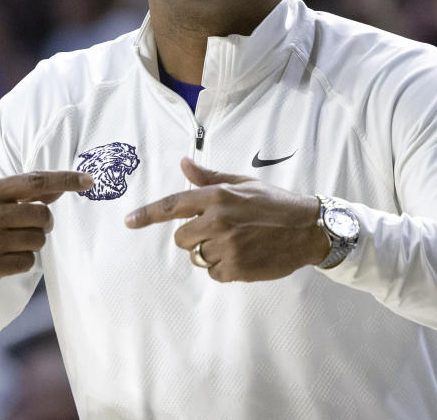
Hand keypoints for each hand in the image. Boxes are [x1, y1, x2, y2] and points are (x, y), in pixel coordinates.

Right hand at [0, 171, 92, 286]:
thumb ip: (20, 193)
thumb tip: (58, 190)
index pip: (36, 181)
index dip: (65, 180)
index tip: (88, 181)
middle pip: (43, 216)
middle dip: (44, 222)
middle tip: (32, 225)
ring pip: (38, 240)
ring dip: (33, 242)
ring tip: (12, 241)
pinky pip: (28, 262)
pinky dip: (23, 260)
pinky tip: (4, 257)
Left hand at [125, 157, 329, 281]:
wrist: (308, 230)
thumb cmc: (274, 203)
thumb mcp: (242, 183)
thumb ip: (209, 178)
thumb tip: (183, 163)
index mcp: (218, 197)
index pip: (173, 205)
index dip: (147, 214)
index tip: (128, 221)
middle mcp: (218, 221)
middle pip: (181, 238)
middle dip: (193, 236)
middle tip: (220, 230)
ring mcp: (226, 247)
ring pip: (197, 256)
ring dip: (210, 252)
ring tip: (237, 242)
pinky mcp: (235, 269)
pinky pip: (213, 272)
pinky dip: (223, 267)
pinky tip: (244, 255)